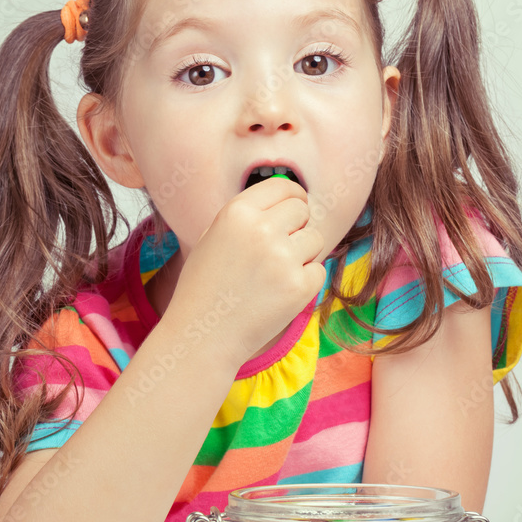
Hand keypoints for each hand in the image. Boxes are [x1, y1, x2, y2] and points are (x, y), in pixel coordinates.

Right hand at [166, 177, 326, 370]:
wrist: (203, 336)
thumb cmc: (206, 287)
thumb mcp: (213, 236)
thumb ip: (249, 215)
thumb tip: (290, 199)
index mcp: (237, 212)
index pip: (284, 185)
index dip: (292, 196)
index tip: (294, 207)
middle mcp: (262, 230)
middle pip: (302, 209)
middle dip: (296, 226)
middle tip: (278, 249)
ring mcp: (283, 258)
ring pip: (315, 239)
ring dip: (302, 254)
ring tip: (273, 274)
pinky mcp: (300, 286)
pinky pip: (318, 270)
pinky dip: (304, 281)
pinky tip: (278, 293)